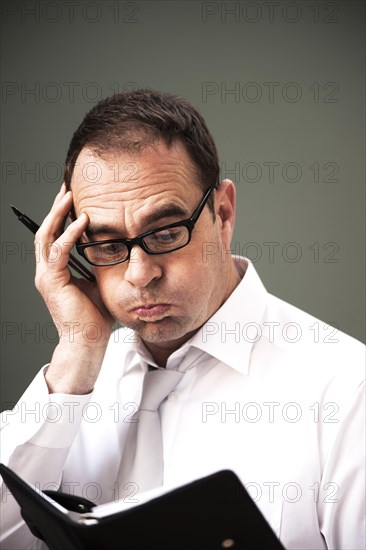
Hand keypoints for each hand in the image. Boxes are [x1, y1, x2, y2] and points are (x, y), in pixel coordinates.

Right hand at [34, 183, 114, 393]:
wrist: (89, 342)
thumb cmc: (97, 317)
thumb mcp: (101, 283)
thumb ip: (102, 266)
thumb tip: (119, 249)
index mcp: (57, 270)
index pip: (56, 235)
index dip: (63, 215)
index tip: (75, 197)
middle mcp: (47, 270)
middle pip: (46, 230)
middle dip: (57, 208)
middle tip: (68, 187)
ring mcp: (46, 276)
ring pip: (47, 236)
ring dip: (59, 214)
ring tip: (70, 195)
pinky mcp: (52, 282)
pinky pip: (58, 251)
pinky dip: (70, 234)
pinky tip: (83, 221)